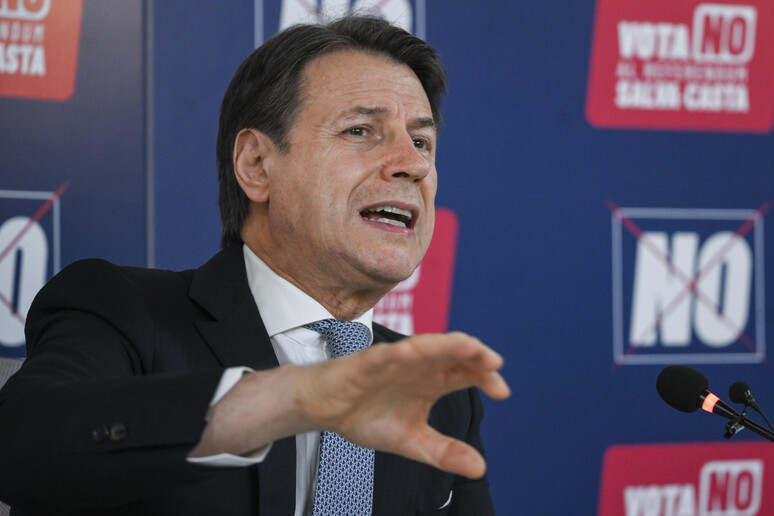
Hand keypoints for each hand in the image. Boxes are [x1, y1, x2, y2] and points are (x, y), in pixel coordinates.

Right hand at [191, 332, 509, 478]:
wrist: (323, 409)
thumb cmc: (366, 415)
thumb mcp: (411, 441)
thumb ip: (444, 452)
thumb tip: (480, 467)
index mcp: (431, 381)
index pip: (465, 373)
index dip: (485, 377)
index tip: (502, 391)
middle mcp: (417, 366)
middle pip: (451, 353)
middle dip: (474, 355)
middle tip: (494, 365)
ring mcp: (392, 362)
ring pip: (423, 346)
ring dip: (445, 344)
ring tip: (468, 346)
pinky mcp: (366, 364)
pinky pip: (382, 356)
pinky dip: (396, 354)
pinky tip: (408, 354)